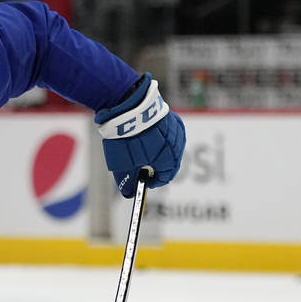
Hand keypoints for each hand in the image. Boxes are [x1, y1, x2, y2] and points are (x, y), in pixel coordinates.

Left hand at [94, 73, 185, 196]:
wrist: (130, 107)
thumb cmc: (128, 140)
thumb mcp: (122, 166)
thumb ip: (126, 183)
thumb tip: (128, 193)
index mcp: (169, 162)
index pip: (165, 178)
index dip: (153, 181)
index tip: (143, 180)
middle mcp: (177, 148)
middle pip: (169, 163)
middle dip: (157, 166)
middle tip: (143, 165)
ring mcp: (177, 132)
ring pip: (171, 147)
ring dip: (160, 150)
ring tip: (144, 148)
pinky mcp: (172, 118)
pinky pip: (170, 133)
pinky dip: (161, 137)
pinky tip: (150, 134)